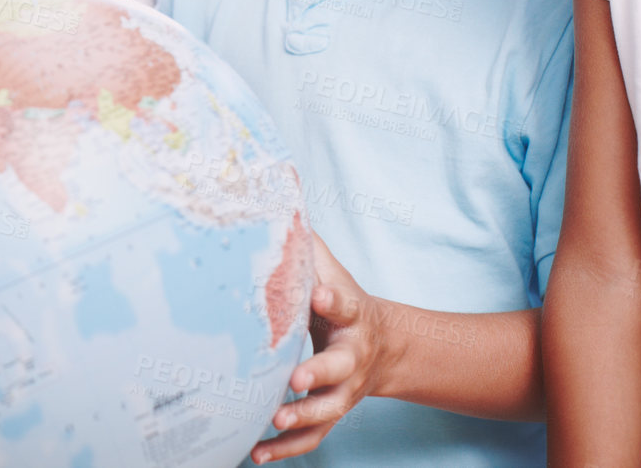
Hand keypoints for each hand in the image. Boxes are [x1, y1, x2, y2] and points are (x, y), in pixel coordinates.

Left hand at [252, 233, 394, 463]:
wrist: (382, 345)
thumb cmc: (341, 302)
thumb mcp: (331, 271)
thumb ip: (305, 245)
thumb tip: (276, 198)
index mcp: (351, 316)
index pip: (345, 305)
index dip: (334, 299)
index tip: (321, 294)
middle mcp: (352, 358)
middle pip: (339, 369)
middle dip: (319, 374)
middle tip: (296, 379)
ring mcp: (344, 391)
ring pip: (328, 410)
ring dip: (302, 417)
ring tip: (275, 419)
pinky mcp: (332, 413)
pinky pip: (314, 437)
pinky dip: (288, 449)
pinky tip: (257, 454)